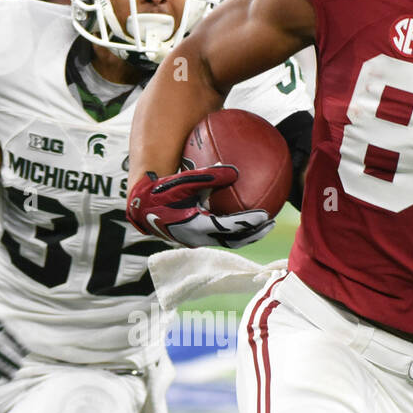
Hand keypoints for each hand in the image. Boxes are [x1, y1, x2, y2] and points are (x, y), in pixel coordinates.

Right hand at [127, 168, 274, 249]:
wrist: (141, 206)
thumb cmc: (161, 191)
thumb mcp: (183, 181)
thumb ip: (208, 176)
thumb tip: (235, 172)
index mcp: (197, 227)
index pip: (229, 228)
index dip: (249, 223)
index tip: (265, 215)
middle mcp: (198, 238)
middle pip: (233, 240)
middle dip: (253, 233)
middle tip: (271, 222)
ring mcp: (196, 239)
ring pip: (226, 240)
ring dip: (245, 233)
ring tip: (262, 224)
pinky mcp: (194, 236)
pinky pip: (219, 234)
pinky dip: (232, 228)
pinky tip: (240, 213)